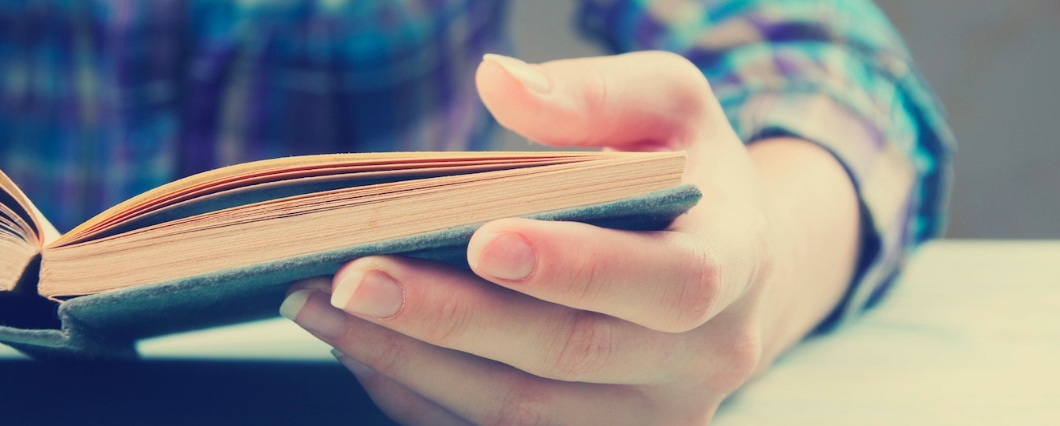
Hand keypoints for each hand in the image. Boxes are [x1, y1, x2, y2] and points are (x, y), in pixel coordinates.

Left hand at [281, 51, 859, 424]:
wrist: (724, 269)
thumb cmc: (689, 175)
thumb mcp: (671, 106)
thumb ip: (598, 93)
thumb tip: (499, 83)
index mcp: (734, 266)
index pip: (668, 283)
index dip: (577, 268)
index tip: (482, 239)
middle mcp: (704, 360)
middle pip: (567, 355)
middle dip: (451, 318)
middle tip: (355, 277)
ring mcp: (650, 418)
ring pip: (520, 411)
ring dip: (413, 362)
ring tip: (325, 304)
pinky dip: (419, 393)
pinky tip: (361, 344)